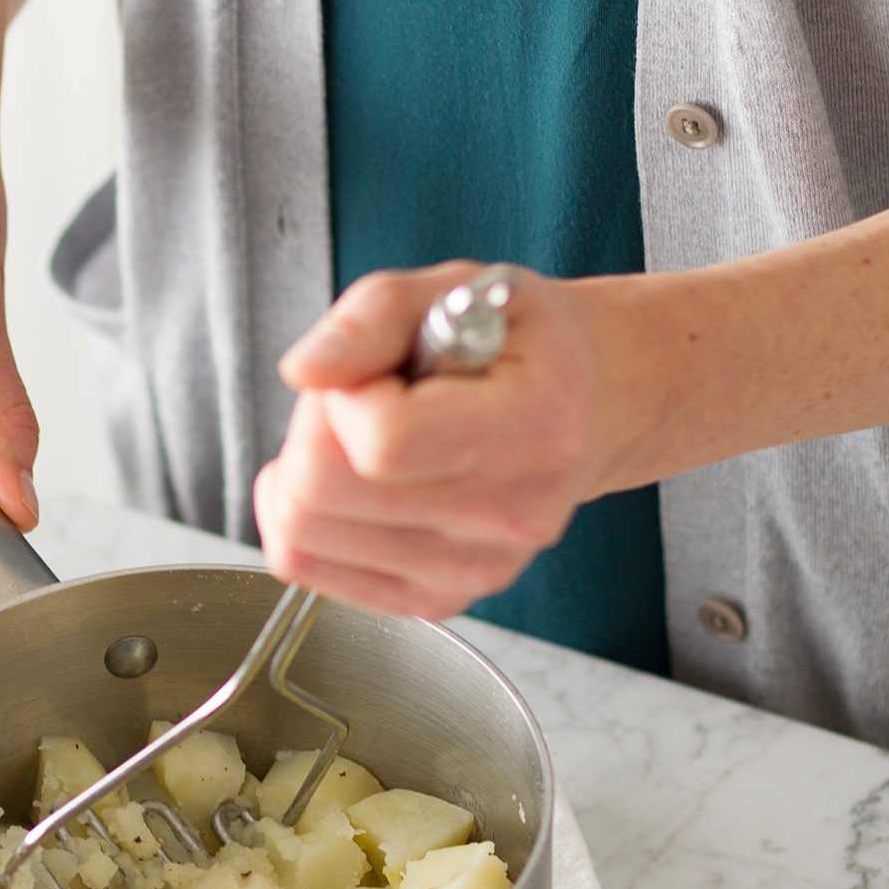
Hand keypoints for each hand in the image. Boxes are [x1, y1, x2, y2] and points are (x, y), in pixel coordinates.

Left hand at [255, 261, 642, 618]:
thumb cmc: (520, 346)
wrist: (587, 407)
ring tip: (363, 438)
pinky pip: (309, 565)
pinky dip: (308, 518)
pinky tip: (351, 481)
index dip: (344, 396)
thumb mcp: (455, 289)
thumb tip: (305, 370)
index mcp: (532, 427)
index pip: (382, 442)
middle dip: (313, 430)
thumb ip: (372, 318)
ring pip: (301, 535)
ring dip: (307, 473)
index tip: (374, 373)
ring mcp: (471, 571)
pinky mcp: (435, 599)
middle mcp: (507, 516)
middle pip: (320, 494)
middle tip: (362, 400)